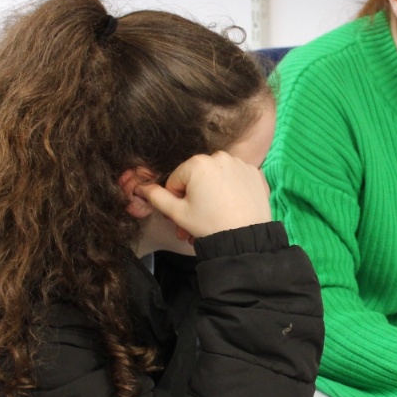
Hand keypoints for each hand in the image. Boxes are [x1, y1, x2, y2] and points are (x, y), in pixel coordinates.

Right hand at [137, 152, 271, 241]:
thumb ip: (156, 197)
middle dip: (193, 199)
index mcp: (197, 163)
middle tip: (196, 220)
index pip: (176, 180)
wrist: (246, 238)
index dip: (176, 200)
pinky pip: (235, 180)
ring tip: (214, 216)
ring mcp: (240, 164)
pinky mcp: (255, 173)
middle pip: (197, 179)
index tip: (183, 215)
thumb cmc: (210, 225)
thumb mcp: (177, 213)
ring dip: (211, 195)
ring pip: (216, 179)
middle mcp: (219, 157)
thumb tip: (140, 187)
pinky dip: (231, 192)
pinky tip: (232, 208)